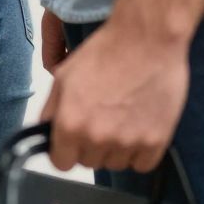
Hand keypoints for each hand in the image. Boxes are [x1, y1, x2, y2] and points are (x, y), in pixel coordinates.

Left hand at [41, 18, 189, 173]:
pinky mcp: (155, 142)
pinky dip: (140, 152)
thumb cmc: (104, 51)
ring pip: (116, 164)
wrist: (147, 39)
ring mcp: (127, 143)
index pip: (61, 163)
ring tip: (123, 119)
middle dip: (91, 145)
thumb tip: (47, 133)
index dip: (66, 151)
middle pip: (90, 163)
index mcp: (70, 124)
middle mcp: (97, 139)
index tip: (73, 140)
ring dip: (116, 149)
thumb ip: (52, 110)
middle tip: (102, 119)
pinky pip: (142, 164)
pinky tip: (140, 128)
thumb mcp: (65, 76)